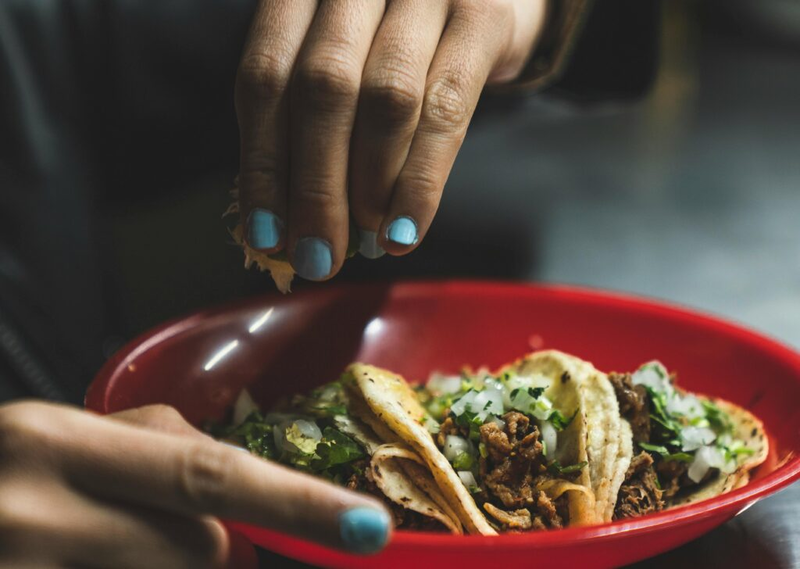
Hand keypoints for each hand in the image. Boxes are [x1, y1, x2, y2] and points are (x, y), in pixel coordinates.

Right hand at [0, 401, 391, 567]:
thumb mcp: (52, 437)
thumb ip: (151, 444)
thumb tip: (241, 485)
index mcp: (52, 442)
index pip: (205, 474)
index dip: (293, 503)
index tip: (366, 527)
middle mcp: (33, 510)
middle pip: (199, 551)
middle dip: (211, 554)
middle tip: (156, 539)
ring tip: (108, 548)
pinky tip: (98, 559)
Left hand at [236, 0, 546, 278]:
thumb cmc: (392, 38)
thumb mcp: (337, 57)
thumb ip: (305, 120)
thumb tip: (283, 225)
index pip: (265, 76)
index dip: (263, 163)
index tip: (266, 234)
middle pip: (324, 89)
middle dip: (316, 186)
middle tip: (317, 257)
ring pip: (386, 99)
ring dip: (369, 186)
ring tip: (364, 243)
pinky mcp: (481, 15)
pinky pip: (447, 109)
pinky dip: (422, 180)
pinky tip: (405, 230)